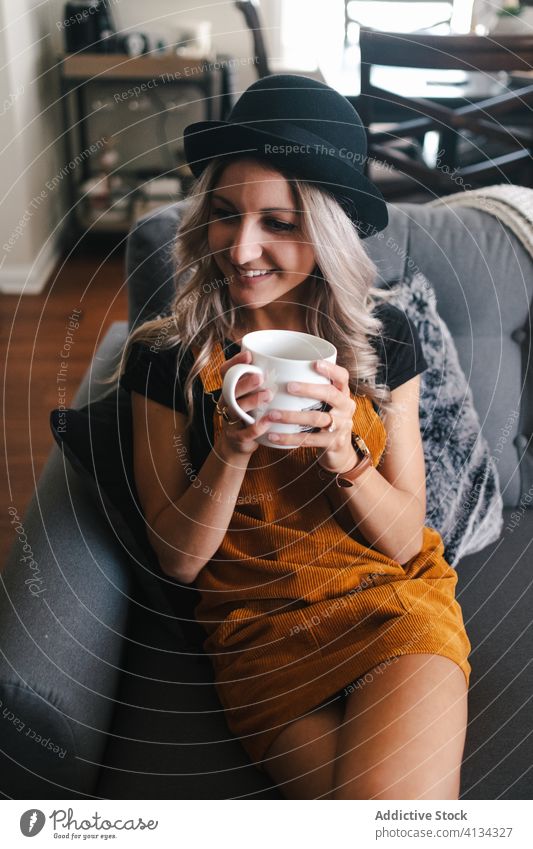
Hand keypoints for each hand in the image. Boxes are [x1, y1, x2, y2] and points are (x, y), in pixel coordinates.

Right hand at [217, 349, 272, 460]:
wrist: (237, 445)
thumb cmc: (250, 415)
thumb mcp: (252, 397)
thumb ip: (263, 382)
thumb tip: (288, 363)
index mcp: (230, 390)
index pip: (226, 373)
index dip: (234, 363)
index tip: (249, 355)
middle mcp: (227, 403)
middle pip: (230, 390)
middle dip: (245, 382)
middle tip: (260, 377)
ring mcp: (230, 421)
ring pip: (235, 410)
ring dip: (251, 401)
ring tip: (268, 395)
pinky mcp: (237, 438)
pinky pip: (244, 433)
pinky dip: (256, 427)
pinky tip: (268, 421)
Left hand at [265, 360, 358, 474]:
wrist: (339, 450)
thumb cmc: (325, 418)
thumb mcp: (325, 402)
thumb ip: (311, 389)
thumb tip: (277, 370)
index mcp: (343, 393)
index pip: (342, 377)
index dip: (330, 369)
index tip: (314, 363)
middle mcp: (346, 408)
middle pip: (330, 394)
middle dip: (308, 389)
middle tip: (288, 386)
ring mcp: (341, 426)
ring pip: (317, 418)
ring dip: (292, 416)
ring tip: (272, 414)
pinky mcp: (332, 443)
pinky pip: (308, 440)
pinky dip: (289, 438)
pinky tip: (273, 436)